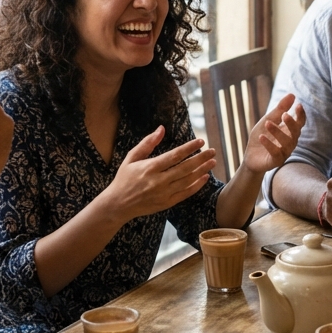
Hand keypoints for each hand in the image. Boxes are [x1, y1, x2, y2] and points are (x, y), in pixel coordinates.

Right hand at [99, 126, 216, 222]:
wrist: (118, 204)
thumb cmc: (124, 178)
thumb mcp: (132, 158)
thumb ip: (147, 143)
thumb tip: (161, 129)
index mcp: (150, 168)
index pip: (174, 156)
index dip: (189, 148)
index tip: (201, 141)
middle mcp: (158, 181)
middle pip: (185, 168)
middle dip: (201, 159)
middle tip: (213, 151)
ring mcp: (164, 193)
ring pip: (188, 181)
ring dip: (202, 171)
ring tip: (212, 162)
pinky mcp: (167, 203)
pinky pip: (185, 194)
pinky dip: (197, 186)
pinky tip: (204, 177)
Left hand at [240, 93, 305, 173]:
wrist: (250, 156)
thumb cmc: (262, 136)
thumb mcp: (268, 120)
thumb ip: (280, 109)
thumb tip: (292, 95)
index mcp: (290, 131)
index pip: (300, 122)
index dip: (301, 115)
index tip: (298, 105)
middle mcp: (290, 142)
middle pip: (296, 132)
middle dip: (291, 124)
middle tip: (284, 115)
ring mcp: (284, 152)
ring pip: (286, 142)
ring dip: (277, 132)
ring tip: (267, 123)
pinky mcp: (276, 161)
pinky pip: (276, 153)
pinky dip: (269, 145)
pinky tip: (261, 137)